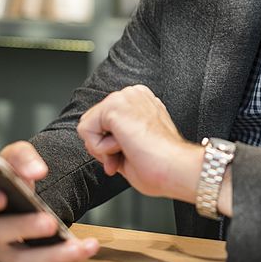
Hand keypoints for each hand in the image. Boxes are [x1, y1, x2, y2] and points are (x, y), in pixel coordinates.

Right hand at [0, 141, 98, 261]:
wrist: (24, 197)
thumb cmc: (12, 179)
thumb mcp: (15, 158)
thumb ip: (23, 157)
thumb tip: (36, 171)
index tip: (1, 196)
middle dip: (23, 228)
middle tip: (49, 222)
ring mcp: (2, 250)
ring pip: (21, 260)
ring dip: (51, 255)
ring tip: (77, 247)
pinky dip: (66, 257)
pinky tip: (86, 247)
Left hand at [77, 85, 202, 202]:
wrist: (174, 167)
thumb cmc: (163, 164)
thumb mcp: (135, 145)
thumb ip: (116, 137)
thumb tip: (95, 143)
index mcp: (142, 101)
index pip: (105, 122)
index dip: (110, 145)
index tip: (128, 155)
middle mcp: (134, 94)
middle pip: (93, 122)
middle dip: (103, 146)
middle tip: (122, 158)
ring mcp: (124, 97)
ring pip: (88, 126)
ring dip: (103, 148)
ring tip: (128, 151)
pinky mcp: (114, 106)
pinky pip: (85, 131)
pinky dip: (100, 148)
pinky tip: (124, 147)